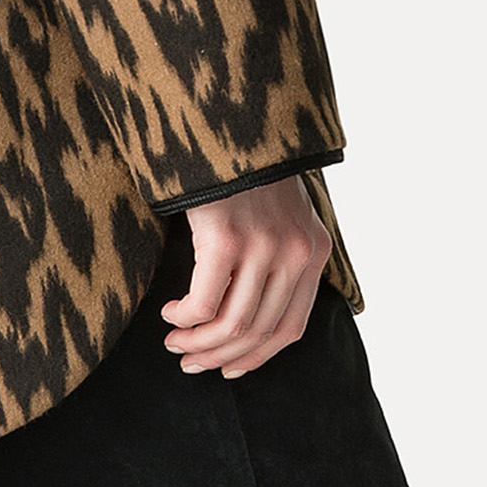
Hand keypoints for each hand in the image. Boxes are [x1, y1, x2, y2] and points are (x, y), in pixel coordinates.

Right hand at [158, 171, 332, 378]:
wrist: (230, 117)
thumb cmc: (245, 163)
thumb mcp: (280, 209)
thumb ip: (278, 252)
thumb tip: (247, 306)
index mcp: (314, 250)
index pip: (291, 328)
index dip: (257, 357)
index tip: (229, 368)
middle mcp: (295, 254)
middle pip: (258, 332)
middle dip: (220, 357)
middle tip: (189, 362)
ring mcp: (263, 247)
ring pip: (231, 325)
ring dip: (198, 344)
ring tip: (175, 344)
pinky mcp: (226, 239)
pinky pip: (203, 303)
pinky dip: (185, 319)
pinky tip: (172, 314)